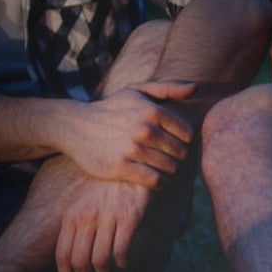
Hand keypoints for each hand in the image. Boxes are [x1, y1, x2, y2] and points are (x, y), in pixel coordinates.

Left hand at [55, 179, 152, 271]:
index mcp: (72, 215)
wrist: (131, 164)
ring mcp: (108, 217)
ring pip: (101, 260)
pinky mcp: (129, 217)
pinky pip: (121, 250)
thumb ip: (75, 226)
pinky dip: (122, 263)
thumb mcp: (82, 202)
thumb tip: (72, 259)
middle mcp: (87, 217)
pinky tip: (124, 264)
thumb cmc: (105, 187)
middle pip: (80, 262)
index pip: (63, 255)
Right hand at [70, 82, 195, 186]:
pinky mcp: (121, 167)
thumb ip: (168, 88)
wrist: (76, 126)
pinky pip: (154, 180)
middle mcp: (144, 129)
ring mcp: (133, 149)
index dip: (183, 140)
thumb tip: (196, 88)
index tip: (174, 143)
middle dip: (176, 156)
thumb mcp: (137, 90)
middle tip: (167, 157)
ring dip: (168, 170)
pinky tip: (155, 180)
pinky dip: (159, 183)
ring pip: (169, 167)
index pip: (187, 134)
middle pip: (179, 152)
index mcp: (152, 111)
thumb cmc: (112, 108)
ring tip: (160, 167)